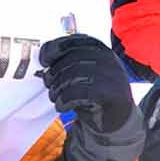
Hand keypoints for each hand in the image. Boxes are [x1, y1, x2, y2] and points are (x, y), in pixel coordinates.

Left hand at [39, 34, 143, 160]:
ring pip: (73, 76)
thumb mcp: (81, 74)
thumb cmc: (92, 94)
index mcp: (100, 50)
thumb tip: (44, 64)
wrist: (115, 119)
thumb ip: (66, 64)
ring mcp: (111, 75)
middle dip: (54, 74)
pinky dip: (64, 101)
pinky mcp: (110, 94)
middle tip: (49, 87)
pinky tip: (63, 107)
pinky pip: (78, 93)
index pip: (74, 41)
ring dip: (57, 89)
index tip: (44, 62)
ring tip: (56, 98)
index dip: (54, 48)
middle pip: (70, 60)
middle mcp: (107, 59)